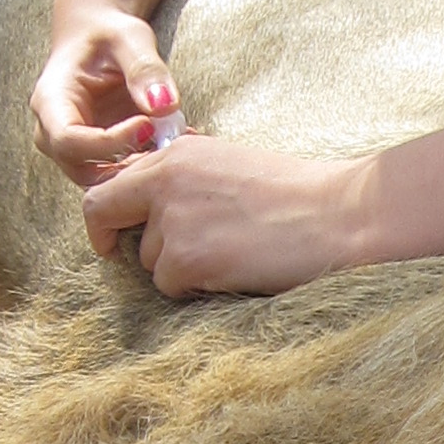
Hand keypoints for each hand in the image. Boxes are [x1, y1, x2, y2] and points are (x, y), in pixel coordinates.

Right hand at [33, 5, 181, 184]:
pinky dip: (145, 166)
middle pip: (82, 170)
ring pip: (100, 181)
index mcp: (50, 101)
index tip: (148, 125)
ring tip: (176, 144)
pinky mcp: (94, 157)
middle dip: (127, 166)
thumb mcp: (130, 38)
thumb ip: (146, 70)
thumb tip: (164, 105)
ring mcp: (71, 150)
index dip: (108, 142)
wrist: (101, 39)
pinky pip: (117, 174)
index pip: (68, 140)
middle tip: (168, 146)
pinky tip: (175, 145)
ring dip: (139, 170)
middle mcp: (52, 132)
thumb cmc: (110, 33)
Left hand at [78, 133, 362, 298]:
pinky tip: (234, 271)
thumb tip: (147, 197)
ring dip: (177, 268)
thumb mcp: (229, 164)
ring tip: (229, 255)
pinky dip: (197, 289)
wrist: (339, 214)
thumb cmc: (296, 192)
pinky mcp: (187, 259)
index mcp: (175, 154)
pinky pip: (170, 287)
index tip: (112, 234)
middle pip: (104, 216)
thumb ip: (183, 176)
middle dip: (120, 241)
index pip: (109, 182)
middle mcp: (164, 181)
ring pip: (147, 260)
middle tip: (147, 258)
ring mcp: (173, 221)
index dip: (106, 213)